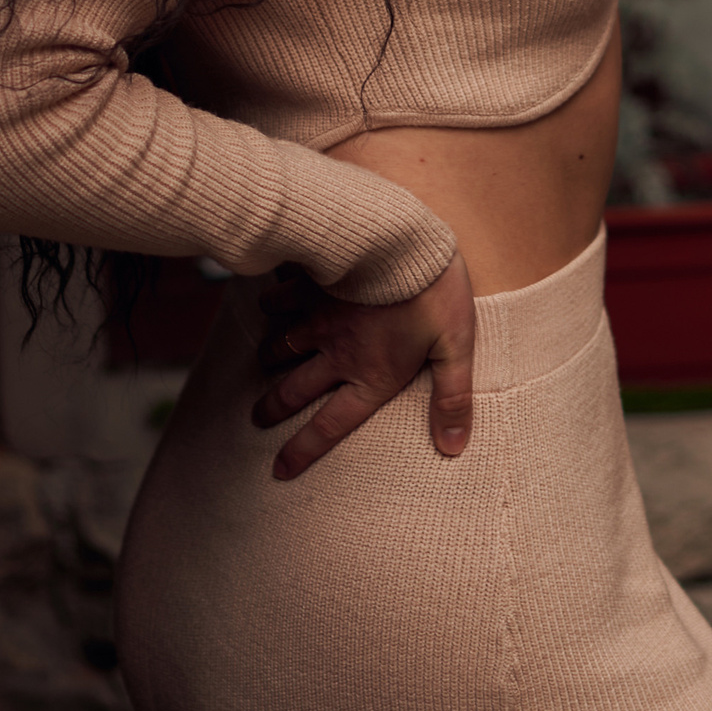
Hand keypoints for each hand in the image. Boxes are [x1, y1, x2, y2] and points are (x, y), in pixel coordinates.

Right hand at [251, 254, 475, 480]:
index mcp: (371, 375)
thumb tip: (454, 447)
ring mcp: (318, 319)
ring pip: (280, 347)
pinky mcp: (309, 286)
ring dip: (269, 358)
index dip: (303, 450)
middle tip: (256, 418)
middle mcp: (337, 353)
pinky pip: (278, 300)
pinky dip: (271, 304)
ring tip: (264, 362)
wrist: (401, 240)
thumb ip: (452, 398)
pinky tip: (271, 302)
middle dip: (272, 408)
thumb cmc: (433, 294)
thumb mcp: (455, 347)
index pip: (331, 424)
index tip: (278, 470)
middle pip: (294, 390)